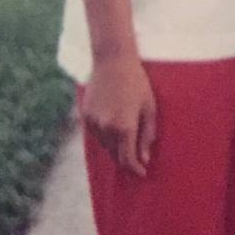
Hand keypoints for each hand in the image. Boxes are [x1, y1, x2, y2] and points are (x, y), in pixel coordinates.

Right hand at [83, 53, 157, 176]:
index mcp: (125, 127)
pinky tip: (112, 125)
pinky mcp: (85, 116)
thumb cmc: (136, 82)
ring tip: (125, 136)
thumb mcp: (149, 107)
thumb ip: (147, 134)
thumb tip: (144, 158)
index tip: (142, 173)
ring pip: (105, 145)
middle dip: (126, 158)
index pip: (128, 159)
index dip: (135, 169)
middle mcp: (107, 129)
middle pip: (115, 154)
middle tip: (136, 158)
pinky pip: (95, 134)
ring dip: (115, 146)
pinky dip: (104, 135)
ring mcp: (93, 123)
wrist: (113, 61)